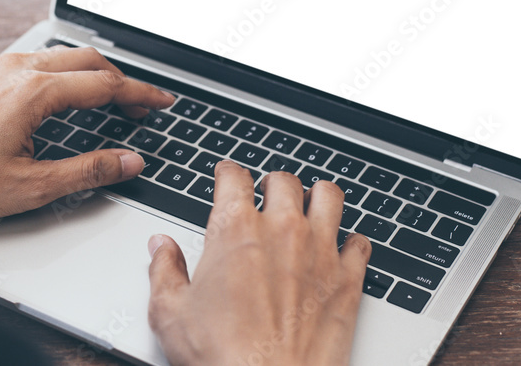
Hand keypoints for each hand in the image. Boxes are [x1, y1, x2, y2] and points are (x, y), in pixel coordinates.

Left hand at [0, 46, 173, 220]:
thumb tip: (128, 161)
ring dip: (90, 73)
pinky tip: (57, 96)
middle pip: (87, 60)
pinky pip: (32, 62)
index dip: (141, 94)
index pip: (106, 85)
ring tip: (106, 98)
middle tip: (140, 104)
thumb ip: (88, 171)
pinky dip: (60, 74)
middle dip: (121, 79)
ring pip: (58, 56)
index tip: (162, 101)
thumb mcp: (31, 186)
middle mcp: (17, 70)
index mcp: (36, 92)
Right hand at [147, 162, 371, 365]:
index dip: (228, 172)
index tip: (227, 175)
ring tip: (310, 203)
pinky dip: (352, 242)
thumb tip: (161, 248)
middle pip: (283, 180)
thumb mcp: (170, 313)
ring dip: (318, 196)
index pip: (234, 177)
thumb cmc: (223, 357)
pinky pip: (359, 243)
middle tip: (267, 194)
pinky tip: (344, 248)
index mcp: (235, 229)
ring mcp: (320, 251)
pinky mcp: (348, 279)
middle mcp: (281, 230)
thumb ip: (164, 271)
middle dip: (272, 184)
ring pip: (329, 197)